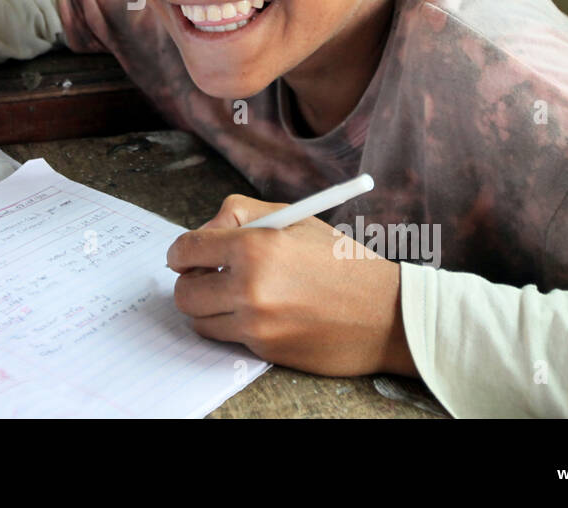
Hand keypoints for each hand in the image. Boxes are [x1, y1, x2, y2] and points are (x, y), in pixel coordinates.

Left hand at [167, 194, 415, 376]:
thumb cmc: (340, 261)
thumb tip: (204, 234)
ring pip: (199, 320)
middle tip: (207, 275)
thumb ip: (239, 216)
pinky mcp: (264, 351)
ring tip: (234, 293)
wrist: (386, 314)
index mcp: (253, 247)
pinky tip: (262, 311)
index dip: (181, 252)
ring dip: (208, 306)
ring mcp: (255, 325)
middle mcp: (248, 288)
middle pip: (184, 292)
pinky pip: (228, 336)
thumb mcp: (293, 218)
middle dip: (190, 281)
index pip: (186, 250)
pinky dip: (235, 324)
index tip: (184, 255)